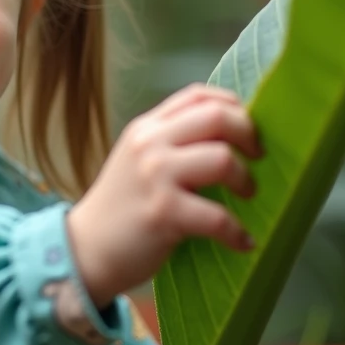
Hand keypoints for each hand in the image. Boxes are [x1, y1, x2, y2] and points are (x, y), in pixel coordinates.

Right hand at [66, 83, 262, 305]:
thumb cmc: (121, 208)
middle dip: (250, 135)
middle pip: (217, 117)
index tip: (249, 129)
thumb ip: (171, 142)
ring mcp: (155, 176)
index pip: (198, 95)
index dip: (234, 105)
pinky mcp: (163, 212)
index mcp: (146, 128)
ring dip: (246, 180)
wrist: (86, 249)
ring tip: (247, 196)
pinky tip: (242, 241)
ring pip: (223, 159)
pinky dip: (238, 232)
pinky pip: (218, 216)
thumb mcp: (138, 161)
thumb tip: (231, 136)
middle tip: (258, 158)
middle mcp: (149, 144)